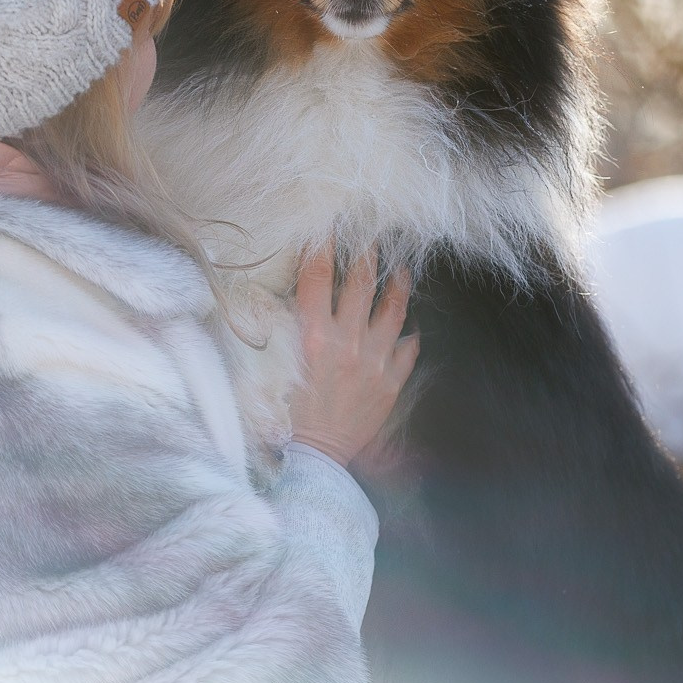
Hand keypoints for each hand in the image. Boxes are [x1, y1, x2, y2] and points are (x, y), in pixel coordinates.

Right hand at [287, 246, 417, 468]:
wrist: (314, 457)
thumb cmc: (286, 414)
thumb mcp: (272, 366)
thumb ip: (284, 330)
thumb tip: (292, 298)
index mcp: (312, 336)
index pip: (317, 277)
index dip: (322, 245)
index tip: (328, 225)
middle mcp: (347, 342)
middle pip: (361, 283)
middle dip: (367, 251)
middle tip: (374, 231)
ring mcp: (374, 361)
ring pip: (393, 309)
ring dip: (398, 284)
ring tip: (402, 268)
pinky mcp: (391, 382)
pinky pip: (408, 348)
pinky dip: (409, 334)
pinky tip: (409, 325)